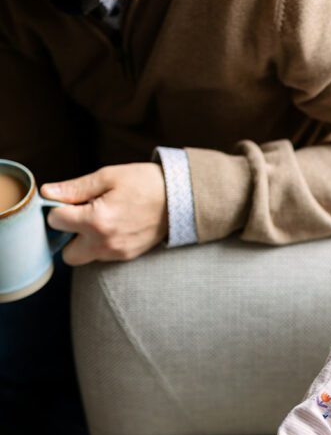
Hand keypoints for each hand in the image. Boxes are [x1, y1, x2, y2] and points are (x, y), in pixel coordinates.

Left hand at [41, 163, 166, 264]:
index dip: (58, 208)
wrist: (180, 198)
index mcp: (96, 220)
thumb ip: (75, 188)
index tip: (69, 200)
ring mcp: (117, 253)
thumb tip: (47, 192)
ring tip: (101, 219)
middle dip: (68, 237)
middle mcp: (104, 242)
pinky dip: (102, 244)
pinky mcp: (128, 256)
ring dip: (86, 241)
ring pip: (86, 257)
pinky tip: (114, 226)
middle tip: (80, 217)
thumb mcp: (108, 177)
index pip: (55, 221)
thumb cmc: (144, 183)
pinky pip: (104, 256)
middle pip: (67, 254)